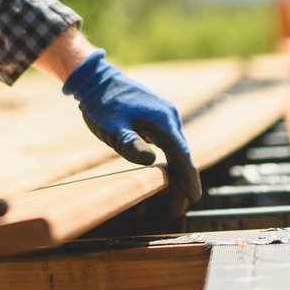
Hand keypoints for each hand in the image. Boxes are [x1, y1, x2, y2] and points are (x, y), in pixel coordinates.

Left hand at [62, 49, 201, 208]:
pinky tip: (165, 176)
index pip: (181, 154)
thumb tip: (152, 162)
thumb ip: (131, 143)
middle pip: (182, 155)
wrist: (96, 80)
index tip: (194, 198)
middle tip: (177, 210)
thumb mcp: (113, 127)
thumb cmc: (102, 104)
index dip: (187, 178)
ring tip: (173, 200)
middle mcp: (169, 117)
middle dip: (181, 183)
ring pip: (176, 151)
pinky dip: (170, 162)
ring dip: (175, 174)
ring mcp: (165, 117)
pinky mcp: (157, 118)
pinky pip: (169, 144)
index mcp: (163, 120)